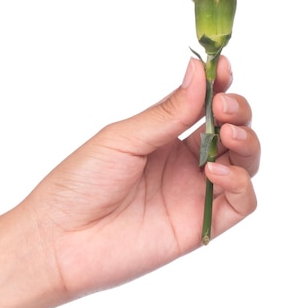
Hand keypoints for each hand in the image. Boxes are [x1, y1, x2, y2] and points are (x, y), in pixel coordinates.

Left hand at [22, 57, 260, 297]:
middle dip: (238, 111)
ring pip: (244, 163)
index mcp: (163, 137)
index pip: (204, 106)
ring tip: (227, 134)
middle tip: (224, 106)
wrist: (60, 240)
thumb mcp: (123, 139)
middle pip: (232, 131)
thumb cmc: (80, 183)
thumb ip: (166, 113)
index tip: (225, 67)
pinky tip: (214, 173)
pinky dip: (240, 183)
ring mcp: (193, 194)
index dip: (220, 85)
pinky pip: (240, 204)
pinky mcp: (199, 226)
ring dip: (247, 142)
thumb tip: (199, 71)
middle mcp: (183, 163)